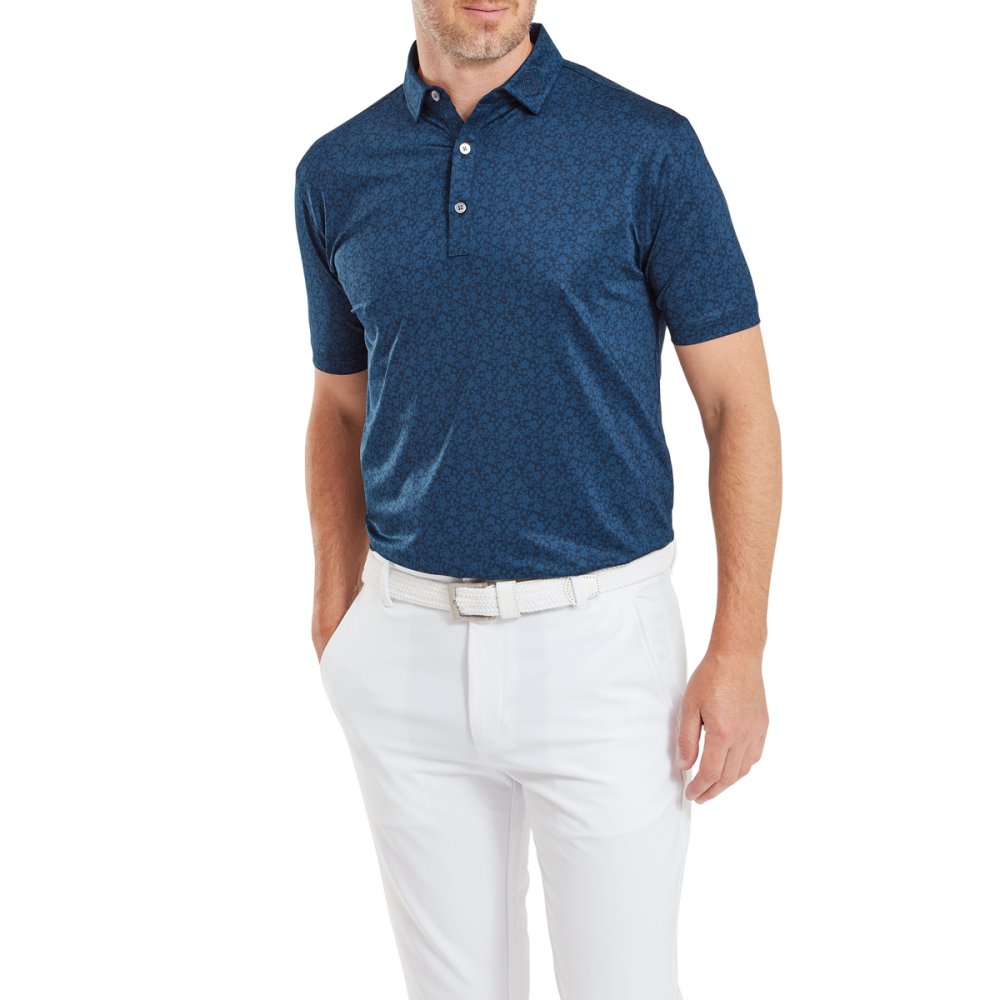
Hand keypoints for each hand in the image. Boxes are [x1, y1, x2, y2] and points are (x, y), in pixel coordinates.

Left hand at [676, 650, 770, 805]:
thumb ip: (687, 739)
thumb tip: (685, 765)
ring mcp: (756, 732)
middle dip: (713, 791)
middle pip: (728, 777)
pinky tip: (735, 769)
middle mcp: (742, 737)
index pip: (710, 773)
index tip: (691, 794)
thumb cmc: (711, 676)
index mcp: (721, 733)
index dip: (700, 787)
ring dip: (729, 783)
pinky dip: (744, 768)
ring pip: (744, 770)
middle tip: (700, 797)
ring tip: (715, 787)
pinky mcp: (763, 726)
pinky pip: (756, 756)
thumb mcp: (689, 706)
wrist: (737, 656)